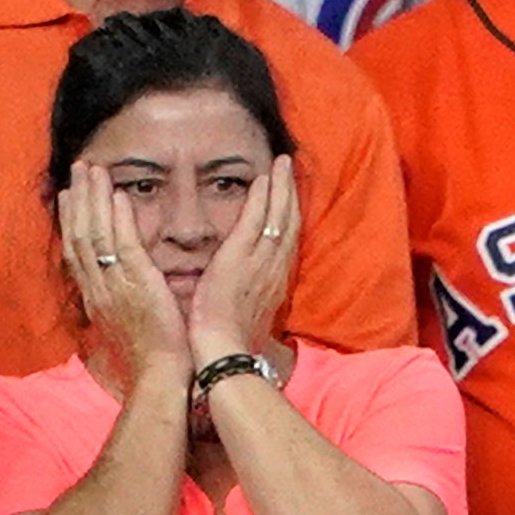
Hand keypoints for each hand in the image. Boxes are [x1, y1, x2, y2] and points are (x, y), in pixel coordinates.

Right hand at [59, 165, 189, 379]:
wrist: (160, 376)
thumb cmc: (152, 356)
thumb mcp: (127, 324)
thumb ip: (121, 299)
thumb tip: (122, 287)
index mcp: (95, 297)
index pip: (76, 251)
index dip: (71, 220)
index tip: (69, 195)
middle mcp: (98, 288)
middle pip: (78, 235)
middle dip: (77, 199)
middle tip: (77, 169)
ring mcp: (114, 286)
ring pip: (95, 234)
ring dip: (93, 199)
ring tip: (93, 170)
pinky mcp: (137, 286)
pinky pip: (123, 247)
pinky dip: (119, 220)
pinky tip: (119, 197)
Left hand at [187, 156, 298, 364]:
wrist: (223, 351)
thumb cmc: (229, 342)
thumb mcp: (247, 319)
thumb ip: (248, 301)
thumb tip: (246, 297)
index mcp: (274, 284)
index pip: (285, 243)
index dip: (288, 217)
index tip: (288, 197)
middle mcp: (274, 270)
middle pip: (289, 224)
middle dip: (290, 194)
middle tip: (290, 167)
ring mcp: (260, 263)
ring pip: (279, 217)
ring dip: (282, 188)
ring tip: (282, 163)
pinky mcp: (241, 257)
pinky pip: (256, 220)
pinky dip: (263, 198)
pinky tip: (263, 178)